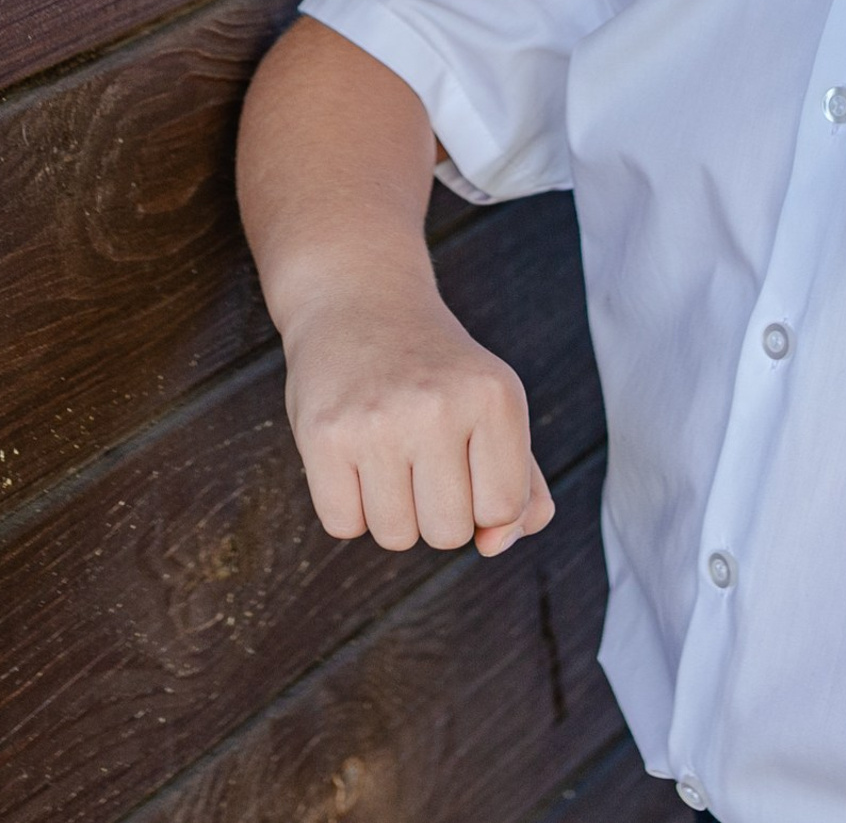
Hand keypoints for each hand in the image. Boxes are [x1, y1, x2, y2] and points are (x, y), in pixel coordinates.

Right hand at [279, 278, 555, 556]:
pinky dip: (348, 506)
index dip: (483, 500)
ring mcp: (378, 420)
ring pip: (396, 536)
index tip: (464, 456)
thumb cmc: (435, 370)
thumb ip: (521, 484)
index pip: (503, 509)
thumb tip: (493, 545)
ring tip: (386, 450)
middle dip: (435, 507)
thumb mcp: (493, 404)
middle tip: (419, 448)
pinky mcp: (324, 434)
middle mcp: (439, 404)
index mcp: (495, 395)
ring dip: (391, 510)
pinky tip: (351, 454)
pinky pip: (343, 526)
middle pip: (448, 533)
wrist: (358, 300)